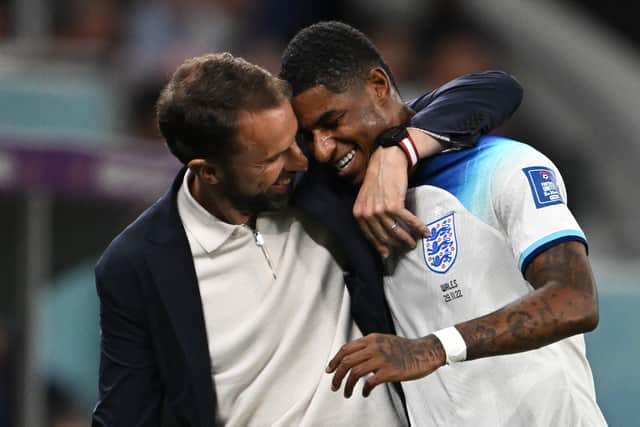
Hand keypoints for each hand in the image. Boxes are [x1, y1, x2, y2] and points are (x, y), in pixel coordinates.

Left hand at [326, 333, 445, 397]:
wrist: (424, 352)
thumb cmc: (404, 349)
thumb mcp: (383, 341)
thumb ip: (368, 346)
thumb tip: (352, 358)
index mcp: (371, 338)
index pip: (346, 349)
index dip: (335, 360)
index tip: (329, 370)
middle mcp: (374, 347)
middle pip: (347, 361)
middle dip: (337, 376)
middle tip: (334, 386)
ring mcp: (381, 359)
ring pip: (355, 373)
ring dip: (348, 386)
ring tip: (347, 393)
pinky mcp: (389, 371)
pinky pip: (370, 382)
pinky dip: (364, 390)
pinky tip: (365, 393)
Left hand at [354, 146, 428, 257]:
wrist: (386, 161)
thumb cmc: (377, 178)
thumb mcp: (365, 198)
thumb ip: (368, 213)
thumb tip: (378, 230)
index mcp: (359, 213)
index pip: (369, 236)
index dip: (380, 246)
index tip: (387, 254)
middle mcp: (368, 214)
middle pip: (384, 236)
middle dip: (396, 245)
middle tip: (405, 248)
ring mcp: (380, 210)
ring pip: (396, 231)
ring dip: (408, 239)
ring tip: (414, 243)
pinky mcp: (394, 205)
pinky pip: (408, 221)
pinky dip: (418, 227)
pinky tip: (425, 231)